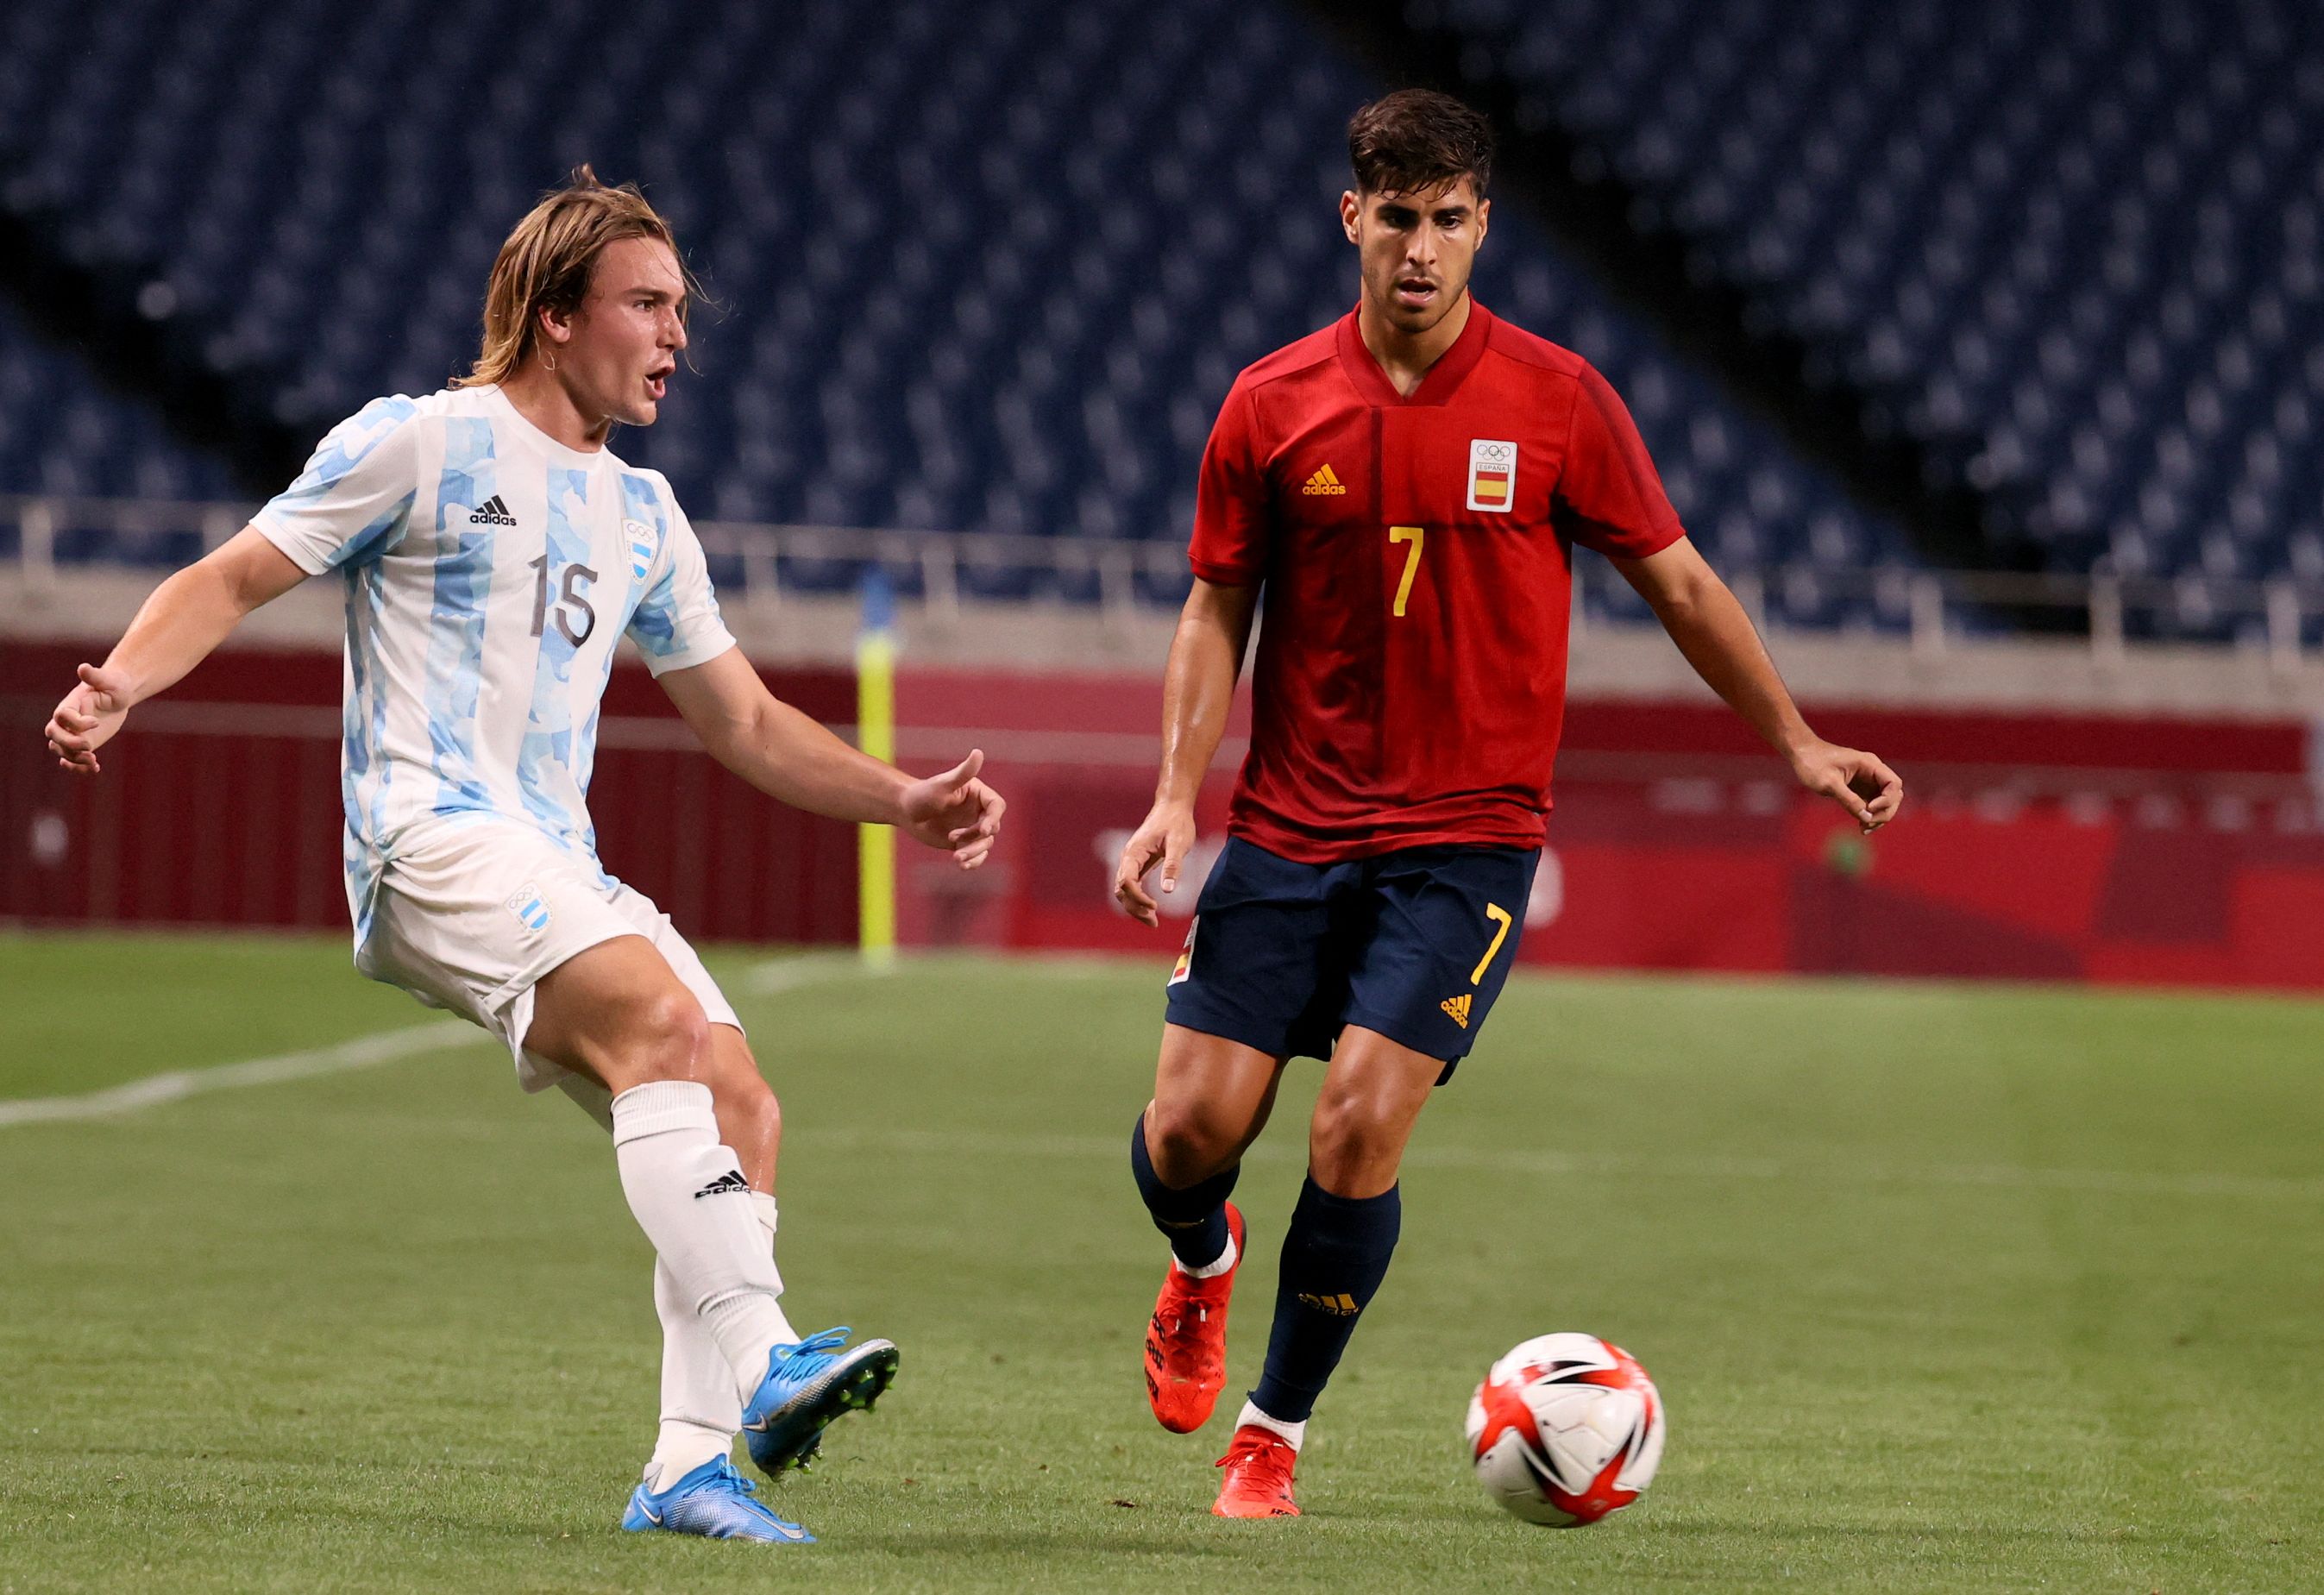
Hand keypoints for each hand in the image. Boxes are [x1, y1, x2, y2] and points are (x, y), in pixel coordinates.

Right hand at [45, 662, 134, 775]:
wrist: (119, 694)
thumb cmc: (113, 684)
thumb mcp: (109, 680)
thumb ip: (95, 676)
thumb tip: (83, 668)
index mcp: (70, 704)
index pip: (62, 716)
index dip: (76, 722)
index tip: (97, 721)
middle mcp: (66, 720)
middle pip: (54, 735)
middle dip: (68, 743)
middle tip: (89, 746)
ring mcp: (72, 733)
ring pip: (61, 750)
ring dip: (74, 759)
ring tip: (93, 761)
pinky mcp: (82, 743)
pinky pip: (72, 759)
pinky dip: (79, 767)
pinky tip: (95, 768)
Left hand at [899, 749, 1005, 868]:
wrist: (905, 811)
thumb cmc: (922, 794)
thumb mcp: (942, 784)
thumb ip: (963, 772)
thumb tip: (978, 752)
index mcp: (979, 794)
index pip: (996, 807)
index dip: (993, 818)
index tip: (984, 830)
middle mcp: (979, 811)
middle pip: (993, 829)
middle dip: (977, 839)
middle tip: (955, 841)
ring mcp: (972, 828)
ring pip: (985, 844)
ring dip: (974, 853)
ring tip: (957, 858)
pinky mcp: (964, 843)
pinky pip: (976, 854)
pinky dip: (972, 861)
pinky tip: (961, 865)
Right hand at [1112, 801, 1195, 927]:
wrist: (1172, 807)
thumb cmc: (1176, 823)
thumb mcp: (1179, 843)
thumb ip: (1172, 866)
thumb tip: (1168, 890)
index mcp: (1134, 852)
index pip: (1127, 881)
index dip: (1138, 897)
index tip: (1155, 907)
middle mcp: (1128, 858)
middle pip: (1121, 890)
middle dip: (1134, 908)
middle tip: (1154, 922)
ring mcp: (1131, 862)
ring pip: (1124, 891)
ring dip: (1134, 907)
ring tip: (1153, 921)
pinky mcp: (1138, 865)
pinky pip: (1132, 886)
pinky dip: (1138, 899)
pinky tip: (1150, 909)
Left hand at [1791, 739, 1903, 832]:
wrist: (1801, 754)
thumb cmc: (1813, 764)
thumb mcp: (1829, 783)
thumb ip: (1848, 799)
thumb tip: (1866, 817)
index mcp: (1870, 764)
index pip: (1893, 783)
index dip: (1887, 800)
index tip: (1870, 808)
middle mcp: (1873, 772)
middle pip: (1893, 795)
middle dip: (1885, 812)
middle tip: (1867, 824)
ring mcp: (1868, 781)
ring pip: (1885, 802)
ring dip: (1879, 817)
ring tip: (1864, 829)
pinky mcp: (1860, 789)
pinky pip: (1873, 805)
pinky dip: (1870, 816)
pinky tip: (1862, 827)